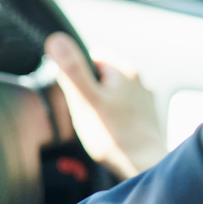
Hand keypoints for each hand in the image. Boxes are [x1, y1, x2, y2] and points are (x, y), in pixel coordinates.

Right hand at [44, 32, 168, 179]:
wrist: (143, 165)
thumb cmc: (113, 135)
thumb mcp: (85, 100)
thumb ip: (71, 70)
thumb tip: (56, 39)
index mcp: (125, 70)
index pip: (91, 58)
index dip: (78, 76)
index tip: (77, 96)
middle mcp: (139, 80)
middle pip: (102, 77)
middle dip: (89, 93)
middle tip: (86, 115)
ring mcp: (144, 98)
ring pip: (112, 94)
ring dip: (101, 106)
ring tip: (98, 127)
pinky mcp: (146, 116)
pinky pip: (122, 110)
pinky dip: (113, 118)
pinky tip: (109, 133)